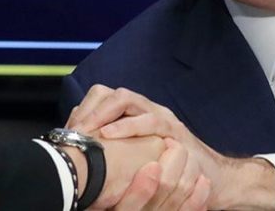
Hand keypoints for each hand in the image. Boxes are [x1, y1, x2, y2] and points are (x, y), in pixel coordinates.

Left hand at [68, 85, 274, 209]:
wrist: (207, 179)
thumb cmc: (166, 169)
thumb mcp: (133, 156)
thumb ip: (112, 146)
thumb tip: (78, 146)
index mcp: (136, 115)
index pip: (104, 99)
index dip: (85, 109)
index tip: (66, 128)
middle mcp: (148, 110)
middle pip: (114, 94)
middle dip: (92, 107)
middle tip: (75, 127)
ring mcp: (162, 117)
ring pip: (129, 100)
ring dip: (106, 112)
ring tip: (89, 128)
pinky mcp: (174, 130)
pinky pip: (150, 121)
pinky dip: (128, 126)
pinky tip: (110, 134)